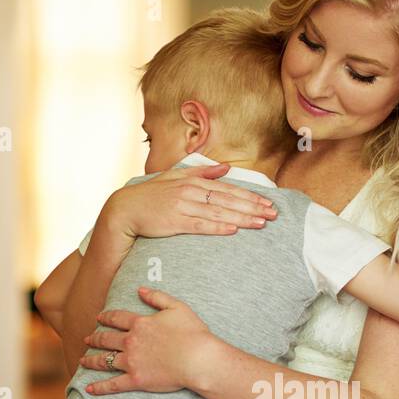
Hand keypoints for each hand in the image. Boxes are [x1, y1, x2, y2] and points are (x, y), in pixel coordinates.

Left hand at [79, 287, 213, 393]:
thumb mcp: (177, 307)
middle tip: (87, 339)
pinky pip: (113, 384)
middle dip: (95, 338)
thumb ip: (157, 297)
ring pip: (105, 360)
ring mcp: (131, 361)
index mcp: (140, 323)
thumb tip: (140, 290)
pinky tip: (89, 389)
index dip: (106, 317)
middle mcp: (131, 341)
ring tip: (83, 361)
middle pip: (107, 339)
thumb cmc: (192, 333)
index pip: (117, 318)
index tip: (99, 318)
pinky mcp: (136, 379)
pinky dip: (100, 387)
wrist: (198, 359)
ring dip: (92, 360)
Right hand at [107, 163, 277, 239]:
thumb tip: (225, 168)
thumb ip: (202, 172)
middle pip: (228, 201)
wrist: (126, 209)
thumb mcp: (176, 177)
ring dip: (242, 218)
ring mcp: (183, 207)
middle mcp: (191, 193)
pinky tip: (233, 230)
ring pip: (219, 213)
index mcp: (194, 182)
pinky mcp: (175, 222)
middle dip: (253, 208)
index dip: (250, 196)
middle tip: (273, 215)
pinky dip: (217, 227)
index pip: (228, 190)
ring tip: (261, 223)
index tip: (268, 203)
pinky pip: (200, 225)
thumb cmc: (152, 195)